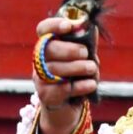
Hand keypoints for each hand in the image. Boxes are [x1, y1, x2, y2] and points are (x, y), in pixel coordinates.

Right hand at [32, 17, 98, 133]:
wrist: (67, 108)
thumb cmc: (75, 78)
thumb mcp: (82, 59)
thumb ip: (86, 44)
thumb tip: (92, 27)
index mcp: (48, 46)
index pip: (43, 29)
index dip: (55, 25)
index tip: (70, 26)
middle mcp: (40, 61)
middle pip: (49, 48)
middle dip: (70, 49)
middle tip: (85, 53)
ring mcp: (40, 78)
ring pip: (56, 69)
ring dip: (79, 67)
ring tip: (92, 68)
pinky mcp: (46, 96)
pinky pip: (63, 88)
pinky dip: (81, 86)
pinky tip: (91, 84)